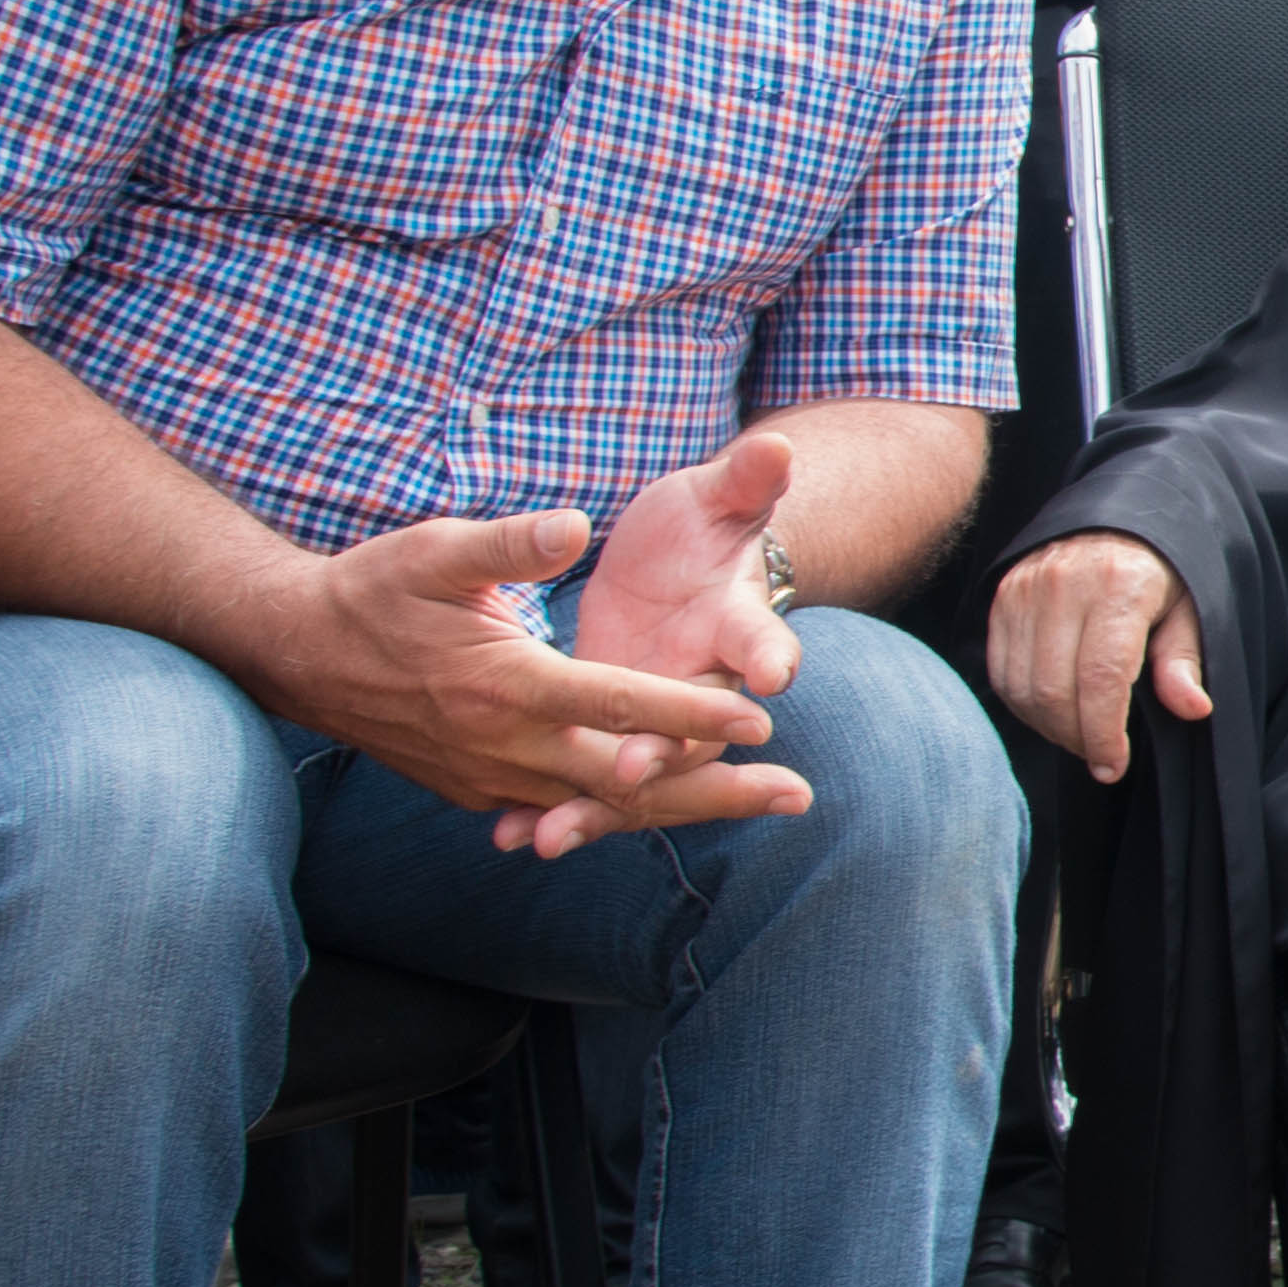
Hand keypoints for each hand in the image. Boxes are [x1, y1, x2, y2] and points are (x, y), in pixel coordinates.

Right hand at [233, 507, 794, 858]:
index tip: (762, 717)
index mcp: (507, 685)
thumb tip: (574, 525)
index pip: (619, 703)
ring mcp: (492, 778)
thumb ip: (508, 543)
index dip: (692, 710)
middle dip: (716, 789)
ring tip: (762, 805)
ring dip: (685, 809)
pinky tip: (677, 811)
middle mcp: (506, 745)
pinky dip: (623, 816)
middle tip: (797, 795)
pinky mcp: (479, 790)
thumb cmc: (371, 589)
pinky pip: (563, 811)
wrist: (296, 652)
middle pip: (630, 780)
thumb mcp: (434, 550)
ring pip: (604, 807)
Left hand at [497, 428, 800, 852]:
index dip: (770, 658)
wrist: (695, 574)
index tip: (772, 677)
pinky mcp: (620, 734)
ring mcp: (665, 720)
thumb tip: (776, 448)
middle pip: (696, 736)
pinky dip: (557, 810)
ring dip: (598, 810)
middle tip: (627, 775)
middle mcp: (709, 685)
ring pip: (640, 776)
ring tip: (549, 837)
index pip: (763, 642)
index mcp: (738, 625)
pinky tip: (511, 837)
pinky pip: (592, 781)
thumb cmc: (707, 526)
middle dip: (663, 760)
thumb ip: (745, 480)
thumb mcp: (720, 497)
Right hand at [991, 530, 1205, 781]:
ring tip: (1080, 735)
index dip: (1104, 734)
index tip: (1114, 766)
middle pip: (1054, 689)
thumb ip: (1183, 661)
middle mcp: (1066, 583)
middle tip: (1101, 756)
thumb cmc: (1163, 572)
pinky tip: (1053, 712)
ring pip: (1022, 686)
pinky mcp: (1003, 596)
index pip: (1100, 678)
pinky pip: (1001, 671)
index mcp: (1119, 586)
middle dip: (1077, 738)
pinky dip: (1023, 705)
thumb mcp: (1190, 610)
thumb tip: (1194, 708)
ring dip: (1048, 727)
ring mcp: (1027, 588)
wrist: (1121, 515)